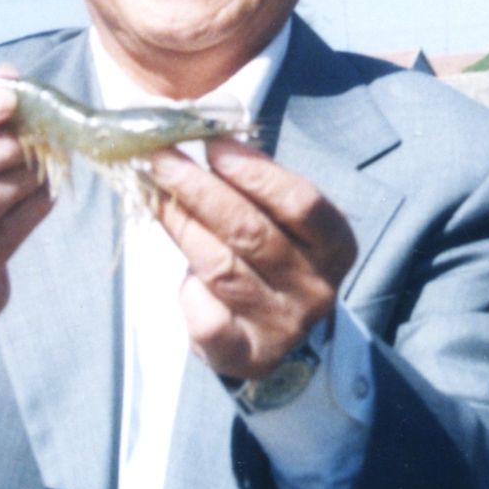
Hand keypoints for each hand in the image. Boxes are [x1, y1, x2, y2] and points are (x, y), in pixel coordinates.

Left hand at [145, 140, 356, 381]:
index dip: (254, 171)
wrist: (281, 335)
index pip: (300, 202)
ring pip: (222, 268)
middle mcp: (317, 288)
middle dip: (200, 188)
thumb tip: (198, 132)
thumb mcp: (280, 218)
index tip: (211, 144)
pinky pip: (209, 318)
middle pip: (252, 232)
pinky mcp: (249, 356)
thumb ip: (252, 182)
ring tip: (153, 191)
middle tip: (162, 158)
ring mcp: (284, 325)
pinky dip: (188, 291)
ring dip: (180, 224)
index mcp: (336, 245)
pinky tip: (181, 270)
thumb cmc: (274, 256)